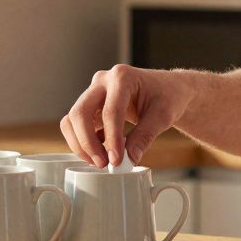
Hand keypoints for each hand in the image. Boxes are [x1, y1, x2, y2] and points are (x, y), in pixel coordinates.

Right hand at [60, 64, 191, 167]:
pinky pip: (75, 124)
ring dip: (80, 144)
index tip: (116, 160)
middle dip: (88, 142)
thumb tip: (129, 158)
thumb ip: (145, 136)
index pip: (110, 111)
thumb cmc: (168, 96)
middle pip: (81, 113)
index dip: (112, 139)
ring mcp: (94, 91)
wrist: (168, 89)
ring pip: (72, 119)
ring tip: (100, 161)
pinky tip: (101, 152)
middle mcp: (103, 80)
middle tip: (103, 164)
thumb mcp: (163, 116)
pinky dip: (82, 141)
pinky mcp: (91, 104)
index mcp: (123, 77)